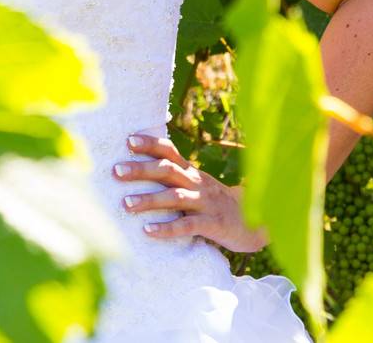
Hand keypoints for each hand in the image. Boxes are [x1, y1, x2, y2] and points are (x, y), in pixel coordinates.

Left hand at [113, 132, 269, 253]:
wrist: (256, 223)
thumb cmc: (216, 205)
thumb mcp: (198, 187)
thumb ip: (176, 180)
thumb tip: (139, 172)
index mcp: (193, 172)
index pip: (170, 151)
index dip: (150, 143)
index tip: (128, 140)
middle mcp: (198, 183)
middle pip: (168, 170)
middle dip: (141, 169)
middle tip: (116, 171)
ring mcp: (206, 203)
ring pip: (175, 197)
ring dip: (149, 199)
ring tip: (126, 204)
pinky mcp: (213, 224)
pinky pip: (188, 225)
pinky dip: (167, 228)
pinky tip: (148, 231)